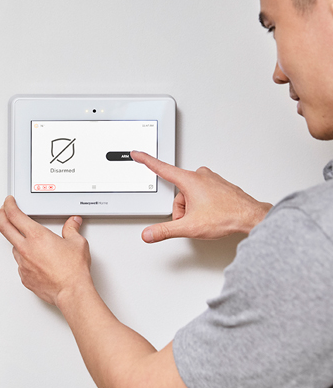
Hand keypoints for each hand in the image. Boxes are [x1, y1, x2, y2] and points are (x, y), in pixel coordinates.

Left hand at [0, 196, 91, 305]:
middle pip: (5, 228)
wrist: (72, 292)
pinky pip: (20, 263)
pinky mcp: (24, 277)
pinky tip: (34, 258)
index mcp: (37, 236)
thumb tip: (73, 223)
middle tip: (4, 211)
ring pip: (14, 247)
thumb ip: (71, 229)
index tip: (9, 202)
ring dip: (16, 240)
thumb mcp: (77, 243)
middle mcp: (26, 248)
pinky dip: (25, 257)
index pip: (15, 215)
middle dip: (2, 216)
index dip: (9, 205)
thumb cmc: (73, 270)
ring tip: (26, 238)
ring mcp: (23, 264)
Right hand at [130, 151, 271, 242]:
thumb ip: (165, 230)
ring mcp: (211, 180)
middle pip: (177, 193)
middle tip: (193, 220)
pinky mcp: (219, 185)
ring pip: (190, 195)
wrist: (251, 217)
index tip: (137, 154)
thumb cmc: (226, 216)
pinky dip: (204, 206)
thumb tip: (149, 234)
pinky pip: (202, 195)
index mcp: (189, 181)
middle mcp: (200, 176)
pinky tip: (214, 214)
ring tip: (207, 218)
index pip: (160, 168)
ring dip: (192, 209)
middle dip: (181, 209)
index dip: (146, 161)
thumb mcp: (189, 226)